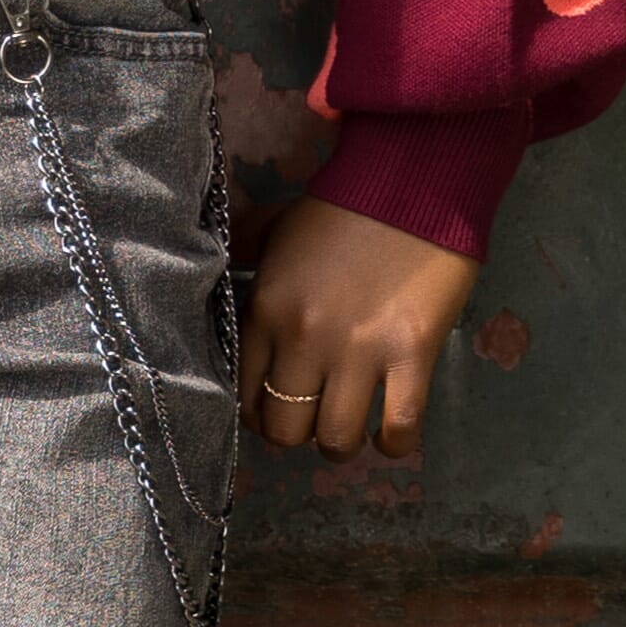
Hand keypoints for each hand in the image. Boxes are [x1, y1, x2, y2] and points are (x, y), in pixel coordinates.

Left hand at [237, 198, 479, 459]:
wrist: (411, 182)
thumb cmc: (341, 207)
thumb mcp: (276, 227)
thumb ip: (245, 254)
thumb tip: (213, 265)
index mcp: (267, 310)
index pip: (244, 394)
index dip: (260, 412)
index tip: (277, 407)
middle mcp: (304, 339)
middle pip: (285, 428)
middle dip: (298, 434)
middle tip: (315, 417)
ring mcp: (359, 350)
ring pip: (335, 439)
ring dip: (341, 443)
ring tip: (352, 428)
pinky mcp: (411, 354)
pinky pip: (398, 426)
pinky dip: (393, 444)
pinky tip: (390, 437)